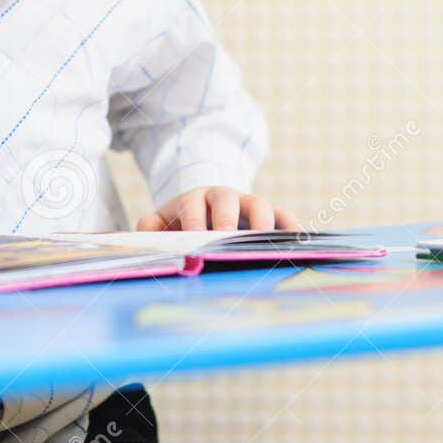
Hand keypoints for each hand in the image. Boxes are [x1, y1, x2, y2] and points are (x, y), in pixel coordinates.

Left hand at [137, 187, 301, 231]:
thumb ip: (151, 226)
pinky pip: (284, 214)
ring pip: (259, 204)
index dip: (194, 221)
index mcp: (195, 199)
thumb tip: (143, 229)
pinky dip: (292, 226)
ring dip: (263, 222)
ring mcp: (248, 203)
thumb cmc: (184, 222)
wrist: (208, 206)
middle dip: (227, 220)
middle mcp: (223, 197)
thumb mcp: (164, 220)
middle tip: (227, 241)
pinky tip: (299, 242)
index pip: (193, 206)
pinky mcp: (270, 212)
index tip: (194, 240)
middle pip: (227, 200)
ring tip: (267, 245)